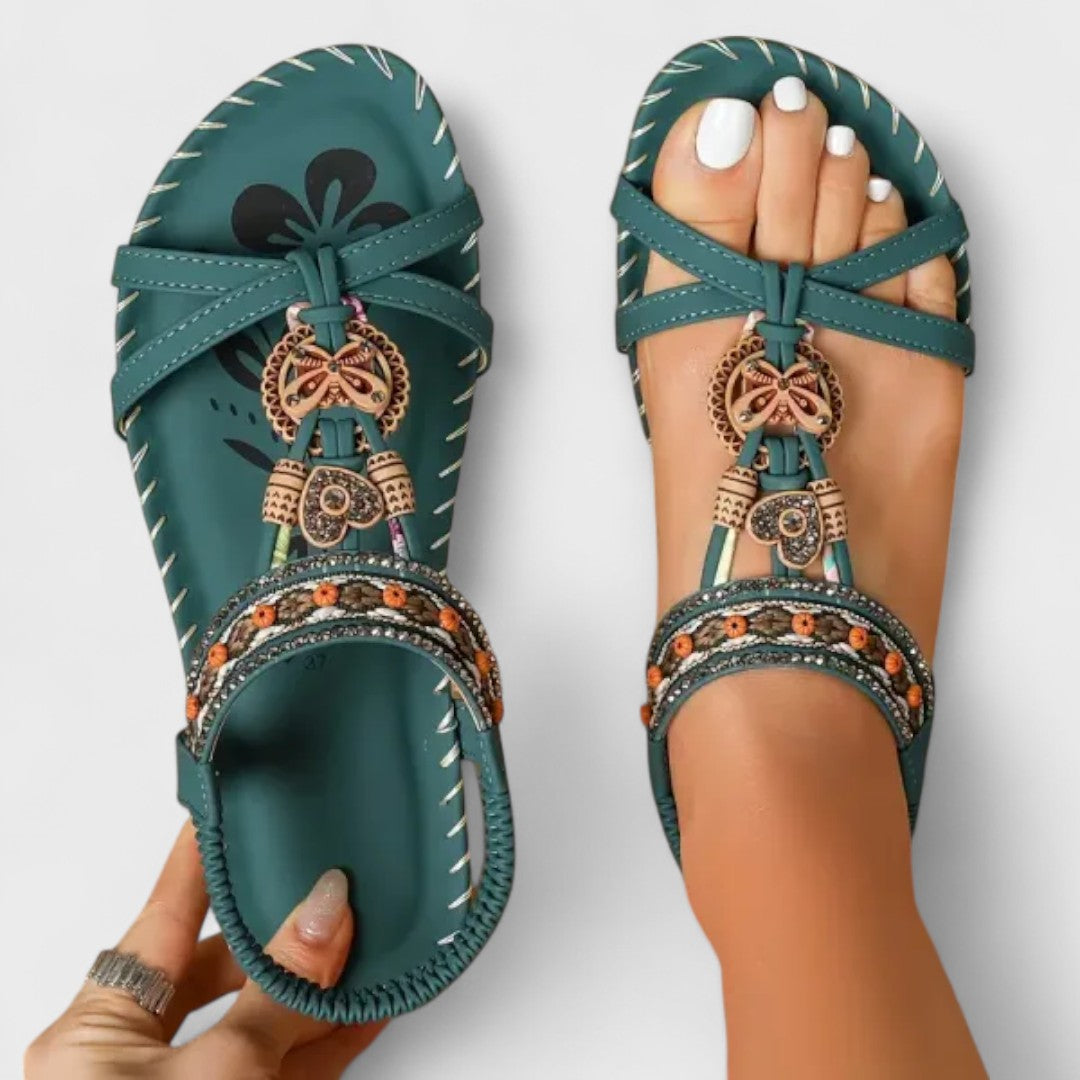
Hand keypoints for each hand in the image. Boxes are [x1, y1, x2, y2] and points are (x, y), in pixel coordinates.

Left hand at [26, 823, 384, 1078]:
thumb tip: (322, 911)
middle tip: (323, 875)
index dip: (197, 862)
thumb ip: (272, 998)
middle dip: (277, 929)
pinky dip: (330, 1040)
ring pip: (260, 1025)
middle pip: (213, 972)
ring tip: (369, 932)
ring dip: (318, 986)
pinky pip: (287, 1072)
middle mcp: (132, 1067)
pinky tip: (371, 1004)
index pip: (155, 920)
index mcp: (91, 1037)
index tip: (225, 807)